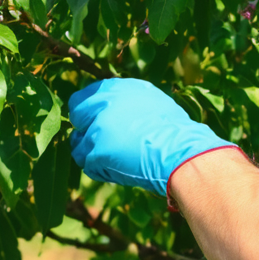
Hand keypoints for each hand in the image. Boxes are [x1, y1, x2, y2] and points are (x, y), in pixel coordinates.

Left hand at [68, 78, 235, 198]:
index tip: (94, 122)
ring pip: (79, 144)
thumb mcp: (151, 102)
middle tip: (102, 144)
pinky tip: (118, 171)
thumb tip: (113, 109)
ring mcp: (98, 128)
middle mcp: (104, 103)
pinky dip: (101, 170)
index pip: (83, 97)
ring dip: (91, 153)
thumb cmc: (173, 130)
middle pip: (77, 118)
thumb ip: (127, 102)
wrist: (181, 151)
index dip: (87, 112)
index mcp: (117, 88)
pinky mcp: (97, 152)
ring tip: (111, 160)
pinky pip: (89, 164)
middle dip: (86, 131)